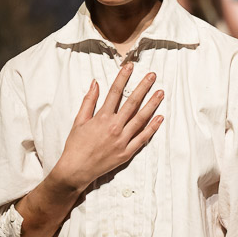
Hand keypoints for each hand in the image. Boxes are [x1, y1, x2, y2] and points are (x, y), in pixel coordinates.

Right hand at [52, 64, 164, 191]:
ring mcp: (122, 140)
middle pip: (132, 103)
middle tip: (152, 76)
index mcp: (102, 118)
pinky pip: (143, 137)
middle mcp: (114, 127)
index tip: (130, 66)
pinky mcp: (127, 152)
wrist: (76, 170)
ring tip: (161, 92)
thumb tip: (95, 83)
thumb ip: (89, 101)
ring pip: (141, 118)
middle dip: (143, 87)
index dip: (123, 78)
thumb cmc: (76, 145)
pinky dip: (152, 127)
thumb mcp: (79, 121)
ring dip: (152, 104)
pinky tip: (160, 117)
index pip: (115, 93)